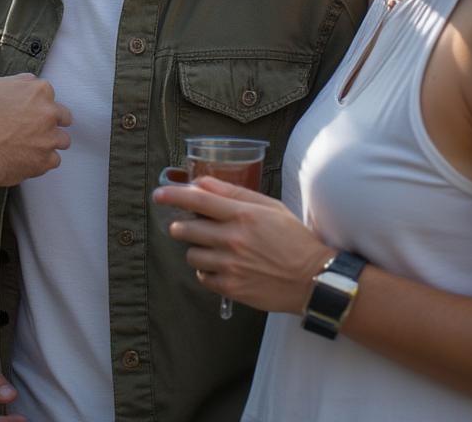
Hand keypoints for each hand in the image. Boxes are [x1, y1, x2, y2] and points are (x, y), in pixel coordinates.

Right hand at [0, 74, 70, 187]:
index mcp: (39, 91)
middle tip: (35, 128)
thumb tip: (28, 80)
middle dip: (52, 121)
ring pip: (62, 140)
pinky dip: (42, 162)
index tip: (29, 110)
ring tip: (32, 147)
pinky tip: (28, 160)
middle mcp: (49, 113)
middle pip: (63, 116)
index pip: (49, 94)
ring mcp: (50, 138)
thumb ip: (15, 81)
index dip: (38, 103)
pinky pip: (53, 161)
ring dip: (50, 142)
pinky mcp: (45, 161)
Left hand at [153, 175, 332, 313]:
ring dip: (196, 250)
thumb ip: (233, 193)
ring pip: (190, 254)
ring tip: (215, 250)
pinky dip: (207, 272)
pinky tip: (222, 267)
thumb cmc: (292, 239)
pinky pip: (202, 277)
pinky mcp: (230, 288)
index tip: (158, 195)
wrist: (313, 279)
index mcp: (242, 214)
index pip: (197, 200)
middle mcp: (232, 239)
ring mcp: (229, 265)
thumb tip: (202, 182)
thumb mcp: (268, 207)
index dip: (172, 195)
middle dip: (182, 226)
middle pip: (184, 228)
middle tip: (190, 227)